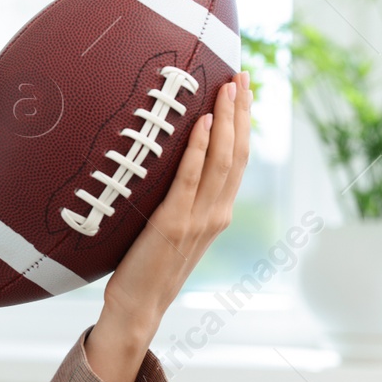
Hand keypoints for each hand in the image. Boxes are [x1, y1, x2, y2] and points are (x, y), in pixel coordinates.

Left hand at [83, 71, 252, 381]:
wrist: (138, 306)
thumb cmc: (145, 266)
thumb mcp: (169, 226)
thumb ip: (177, 198)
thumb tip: (164, 160)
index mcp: (217, 213)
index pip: (237, 159)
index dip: (243, 124)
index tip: (243, 90)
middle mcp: (216, 213)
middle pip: (236, 153)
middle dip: (241, 112)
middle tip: (241, 75)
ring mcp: (197, 219)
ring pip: (221, 161)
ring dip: (226, 121)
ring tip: (227, 87)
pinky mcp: (173, 224)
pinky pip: (189, 180)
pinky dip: (198, 150)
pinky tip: (201, 124)